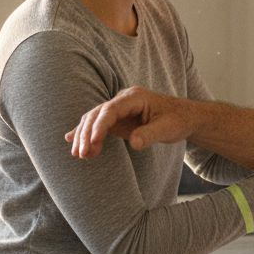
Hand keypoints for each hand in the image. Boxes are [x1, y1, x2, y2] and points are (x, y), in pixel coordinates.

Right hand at [65, 86, 192, 158]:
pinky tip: (69, 139)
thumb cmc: (178, 120)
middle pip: (97, 114)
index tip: (92, 143)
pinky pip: (98, 124)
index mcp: (134, 97)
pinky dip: (85, 133)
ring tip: (79, 155)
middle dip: (86, 134)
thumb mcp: (168, 128)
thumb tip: (134, 143)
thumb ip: (150, 134)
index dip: (99, 126)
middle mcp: (122, 100)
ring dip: (84, 136)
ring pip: (93, 119)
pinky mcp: (118, 120)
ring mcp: (118, 109)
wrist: (184, 117)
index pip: (110, 110)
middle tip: (81, 154)